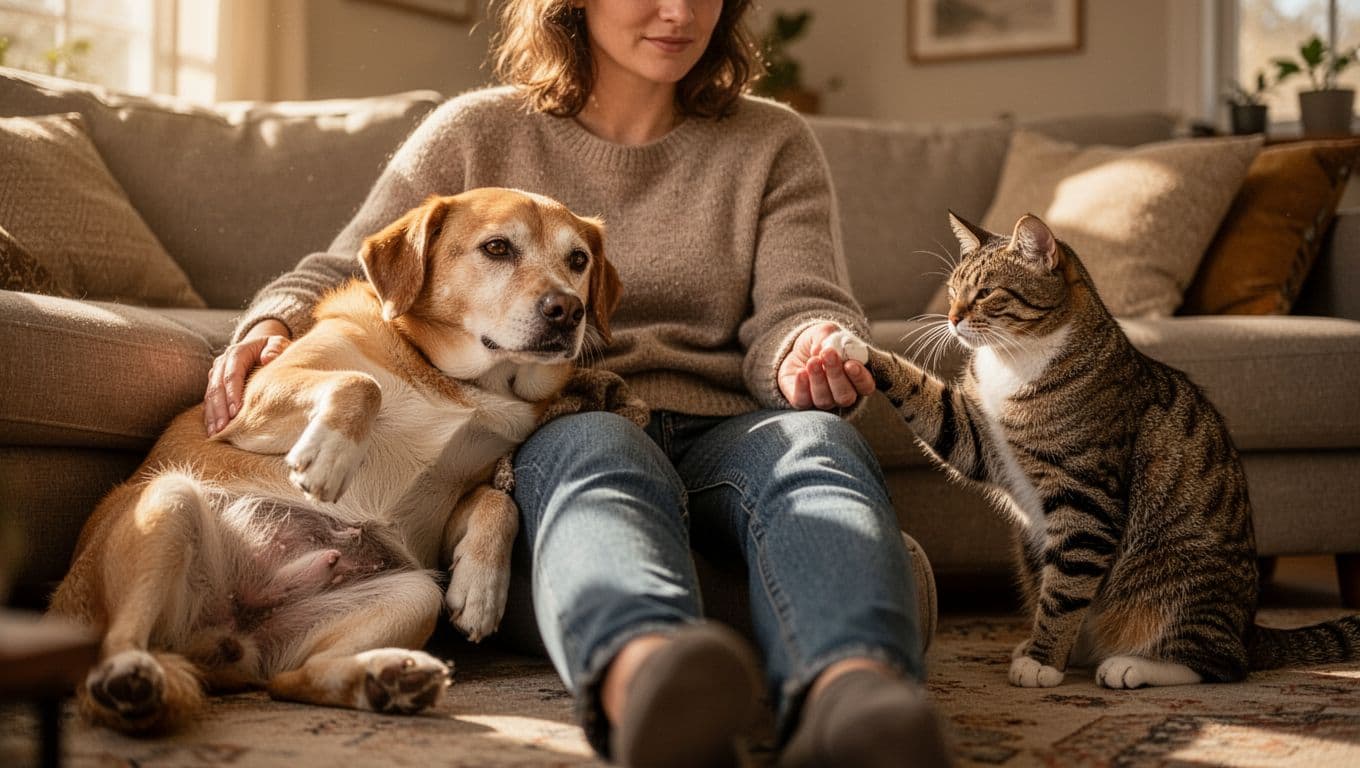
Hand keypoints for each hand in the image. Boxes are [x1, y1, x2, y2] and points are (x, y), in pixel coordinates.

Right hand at [204, 319, 290, 434]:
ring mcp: (216, 374)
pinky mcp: (214, 385)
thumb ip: (276, 348)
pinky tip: (212, 431)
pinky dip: (210, 416)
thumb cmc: (273, 349)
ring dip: (212, 415)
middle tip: (223, 428)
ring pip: (210, 396)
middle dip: (220, 409)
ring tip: (215, 433)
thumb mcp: (278, 344)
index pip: (232, 374)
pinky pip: (209, 402)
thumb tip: (268, 358)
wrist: (260, 348)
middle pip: (217, 387)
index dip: (233, 393)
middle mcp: (222, 363)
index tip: (236, 411)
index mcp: (237, 353)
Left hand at [777, 322, 875, 409]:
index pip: (866, 386)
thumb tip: (821, 350)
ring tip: (812, 361)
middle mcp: (843, 393)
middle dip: (836, 375)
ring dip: (818, 379)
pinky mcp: (803, 401)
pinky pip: (804, 401)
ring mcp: (824, 400)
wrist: (797, 349)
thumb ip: (829, 338)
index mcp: (857, 377)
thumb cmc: (820, 342)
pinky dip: (802, 387)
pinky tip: (801, 372)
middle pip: (845, 396)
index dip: (860, 378)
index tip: (850, 364)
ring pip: (825, 400)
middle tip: (827, 354)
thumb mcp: (827, 332)